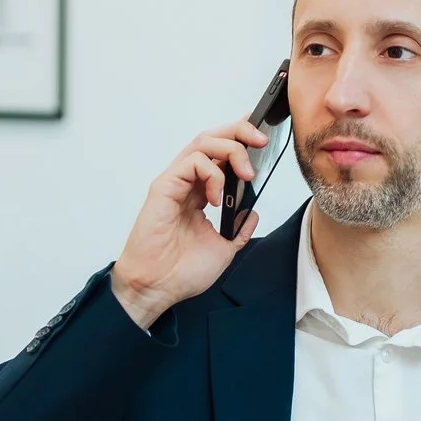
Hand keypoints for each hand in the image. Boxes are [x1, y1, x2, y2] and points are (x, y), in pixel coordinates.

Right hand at [109, 119, 272, 328]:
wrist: (157, 288)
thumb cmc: (181, 272)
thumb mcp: (224, 248)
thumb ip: (239, 229)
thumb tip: (252, 212)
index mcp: (199, 193)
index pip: (220, 154)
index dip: (240, 139)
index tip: (262, 139)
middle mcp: (186, 182)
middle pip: (212, 138)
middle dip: (239, 132)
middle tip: (261, 141)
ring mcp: (174, 182)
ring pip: (202, 142)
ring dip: (231, 149)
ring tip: (247, 173)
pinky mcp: (164, 187)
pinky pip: (192, 163)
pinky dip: (212, 173)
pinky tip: (216, 197)